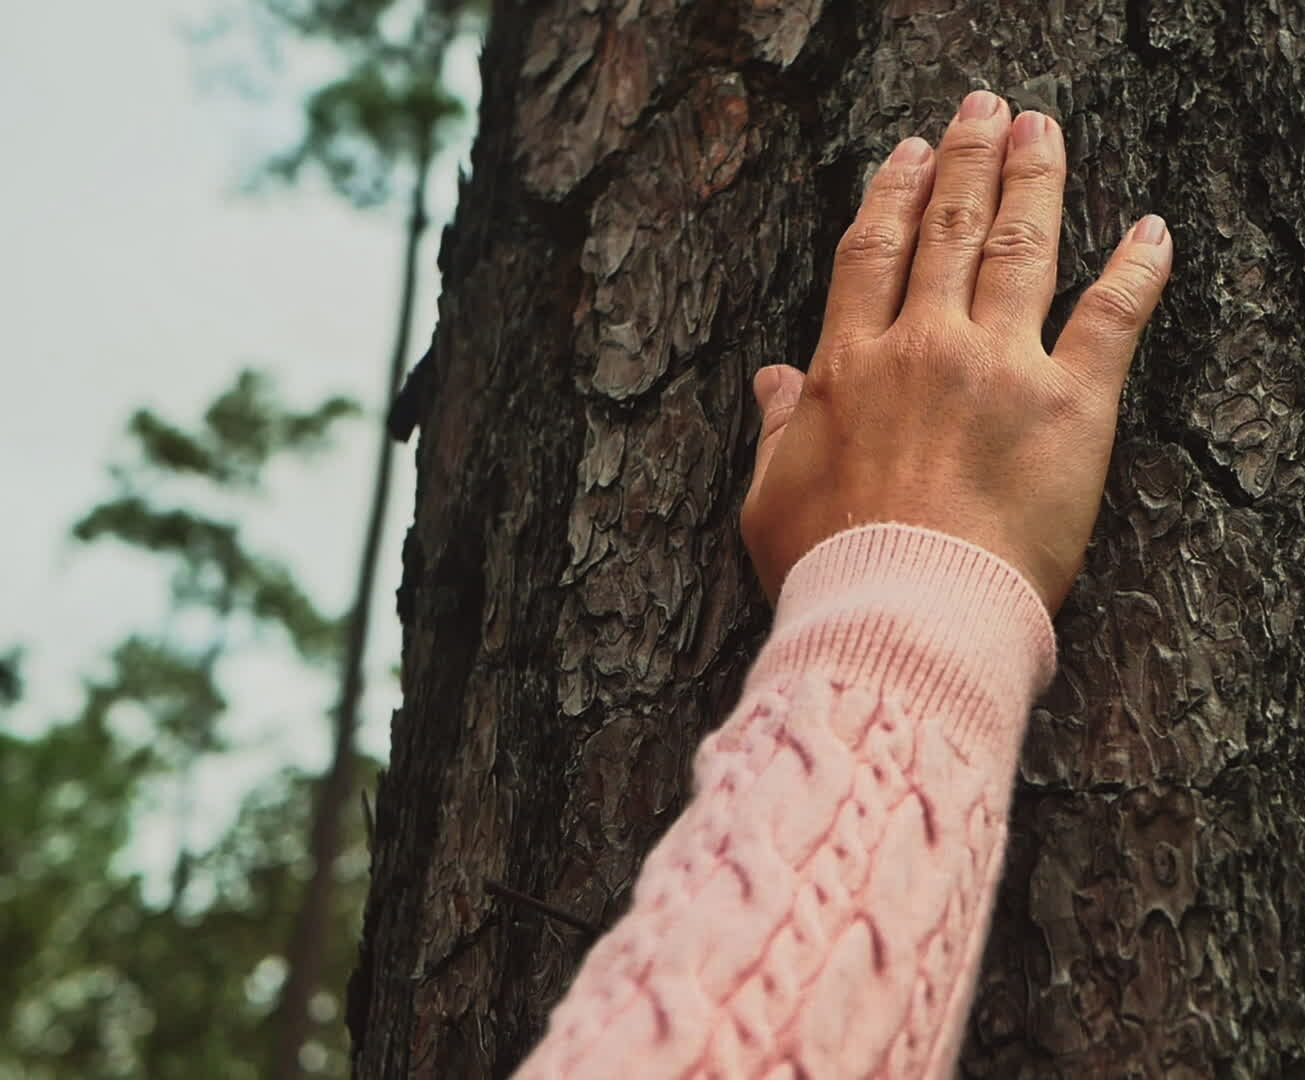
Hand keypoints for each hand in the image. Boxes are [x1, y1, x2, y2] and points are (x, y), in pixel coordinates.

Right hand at [741, 90, 1171, 616]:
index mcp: (850, 369)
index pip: (872, 256)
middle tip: (982, 111)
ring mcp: (997, 369)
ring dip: (1034, 180)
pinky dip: (1136, 270)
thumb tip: (771, 380)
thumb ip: (779, 430)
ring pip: (1019, 248)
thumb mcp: (771, 498)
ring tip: (1041, 131)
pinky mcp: (1069, 406)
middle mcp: (922, 348)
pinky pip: (1110, 318)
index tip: (906, 154)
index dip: (891, 196)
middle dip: (966, 162)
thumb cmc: (831, 569)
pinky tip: (1150, 231)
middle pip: (947, 230)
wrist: (900, 615)